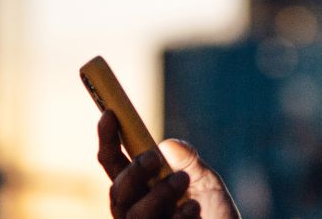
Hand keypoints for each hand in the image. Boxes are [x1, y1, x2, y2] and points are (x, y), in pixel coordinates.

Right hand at [97, 111, 238, 218]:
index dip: (108, 139)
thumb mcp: (205, 180)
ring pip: (134, 214)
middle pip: (118, 191)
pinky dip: (178, 217)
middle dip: (133, 172)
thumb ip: (187, 161)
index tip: (110, 113)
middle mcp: (135, 209)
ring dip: (158, 193)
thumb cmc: (213, 210)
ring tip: (184, 180)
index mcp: (139, 187)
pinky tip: (194, 208)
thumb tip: (168, 145)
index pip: (113, 163)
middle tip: (153, 157)